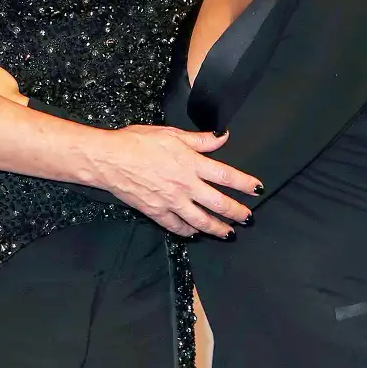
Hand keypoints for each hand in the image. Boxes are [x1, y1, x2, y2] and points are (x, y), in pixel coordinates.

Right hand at [98, 125, 259, 238]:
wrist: (109, 159)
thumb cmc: (136, 142)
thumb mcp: (171, 134)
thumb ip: (199, 140)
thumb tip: (221, 137)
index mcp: (191, 164)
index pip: (226, 176)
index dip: (245, 184)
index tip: (257, 189)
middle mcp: (185, 185)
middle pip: (219, 203)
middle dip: (237, 212)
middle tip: (247, 218)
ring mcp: (171, 202)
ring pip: (201, 221)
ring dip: (218, 228)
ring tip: (228, 233)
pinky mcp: (156, 212)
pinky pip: (177, 227)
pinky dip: (188, 231)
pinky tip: (194, 233)